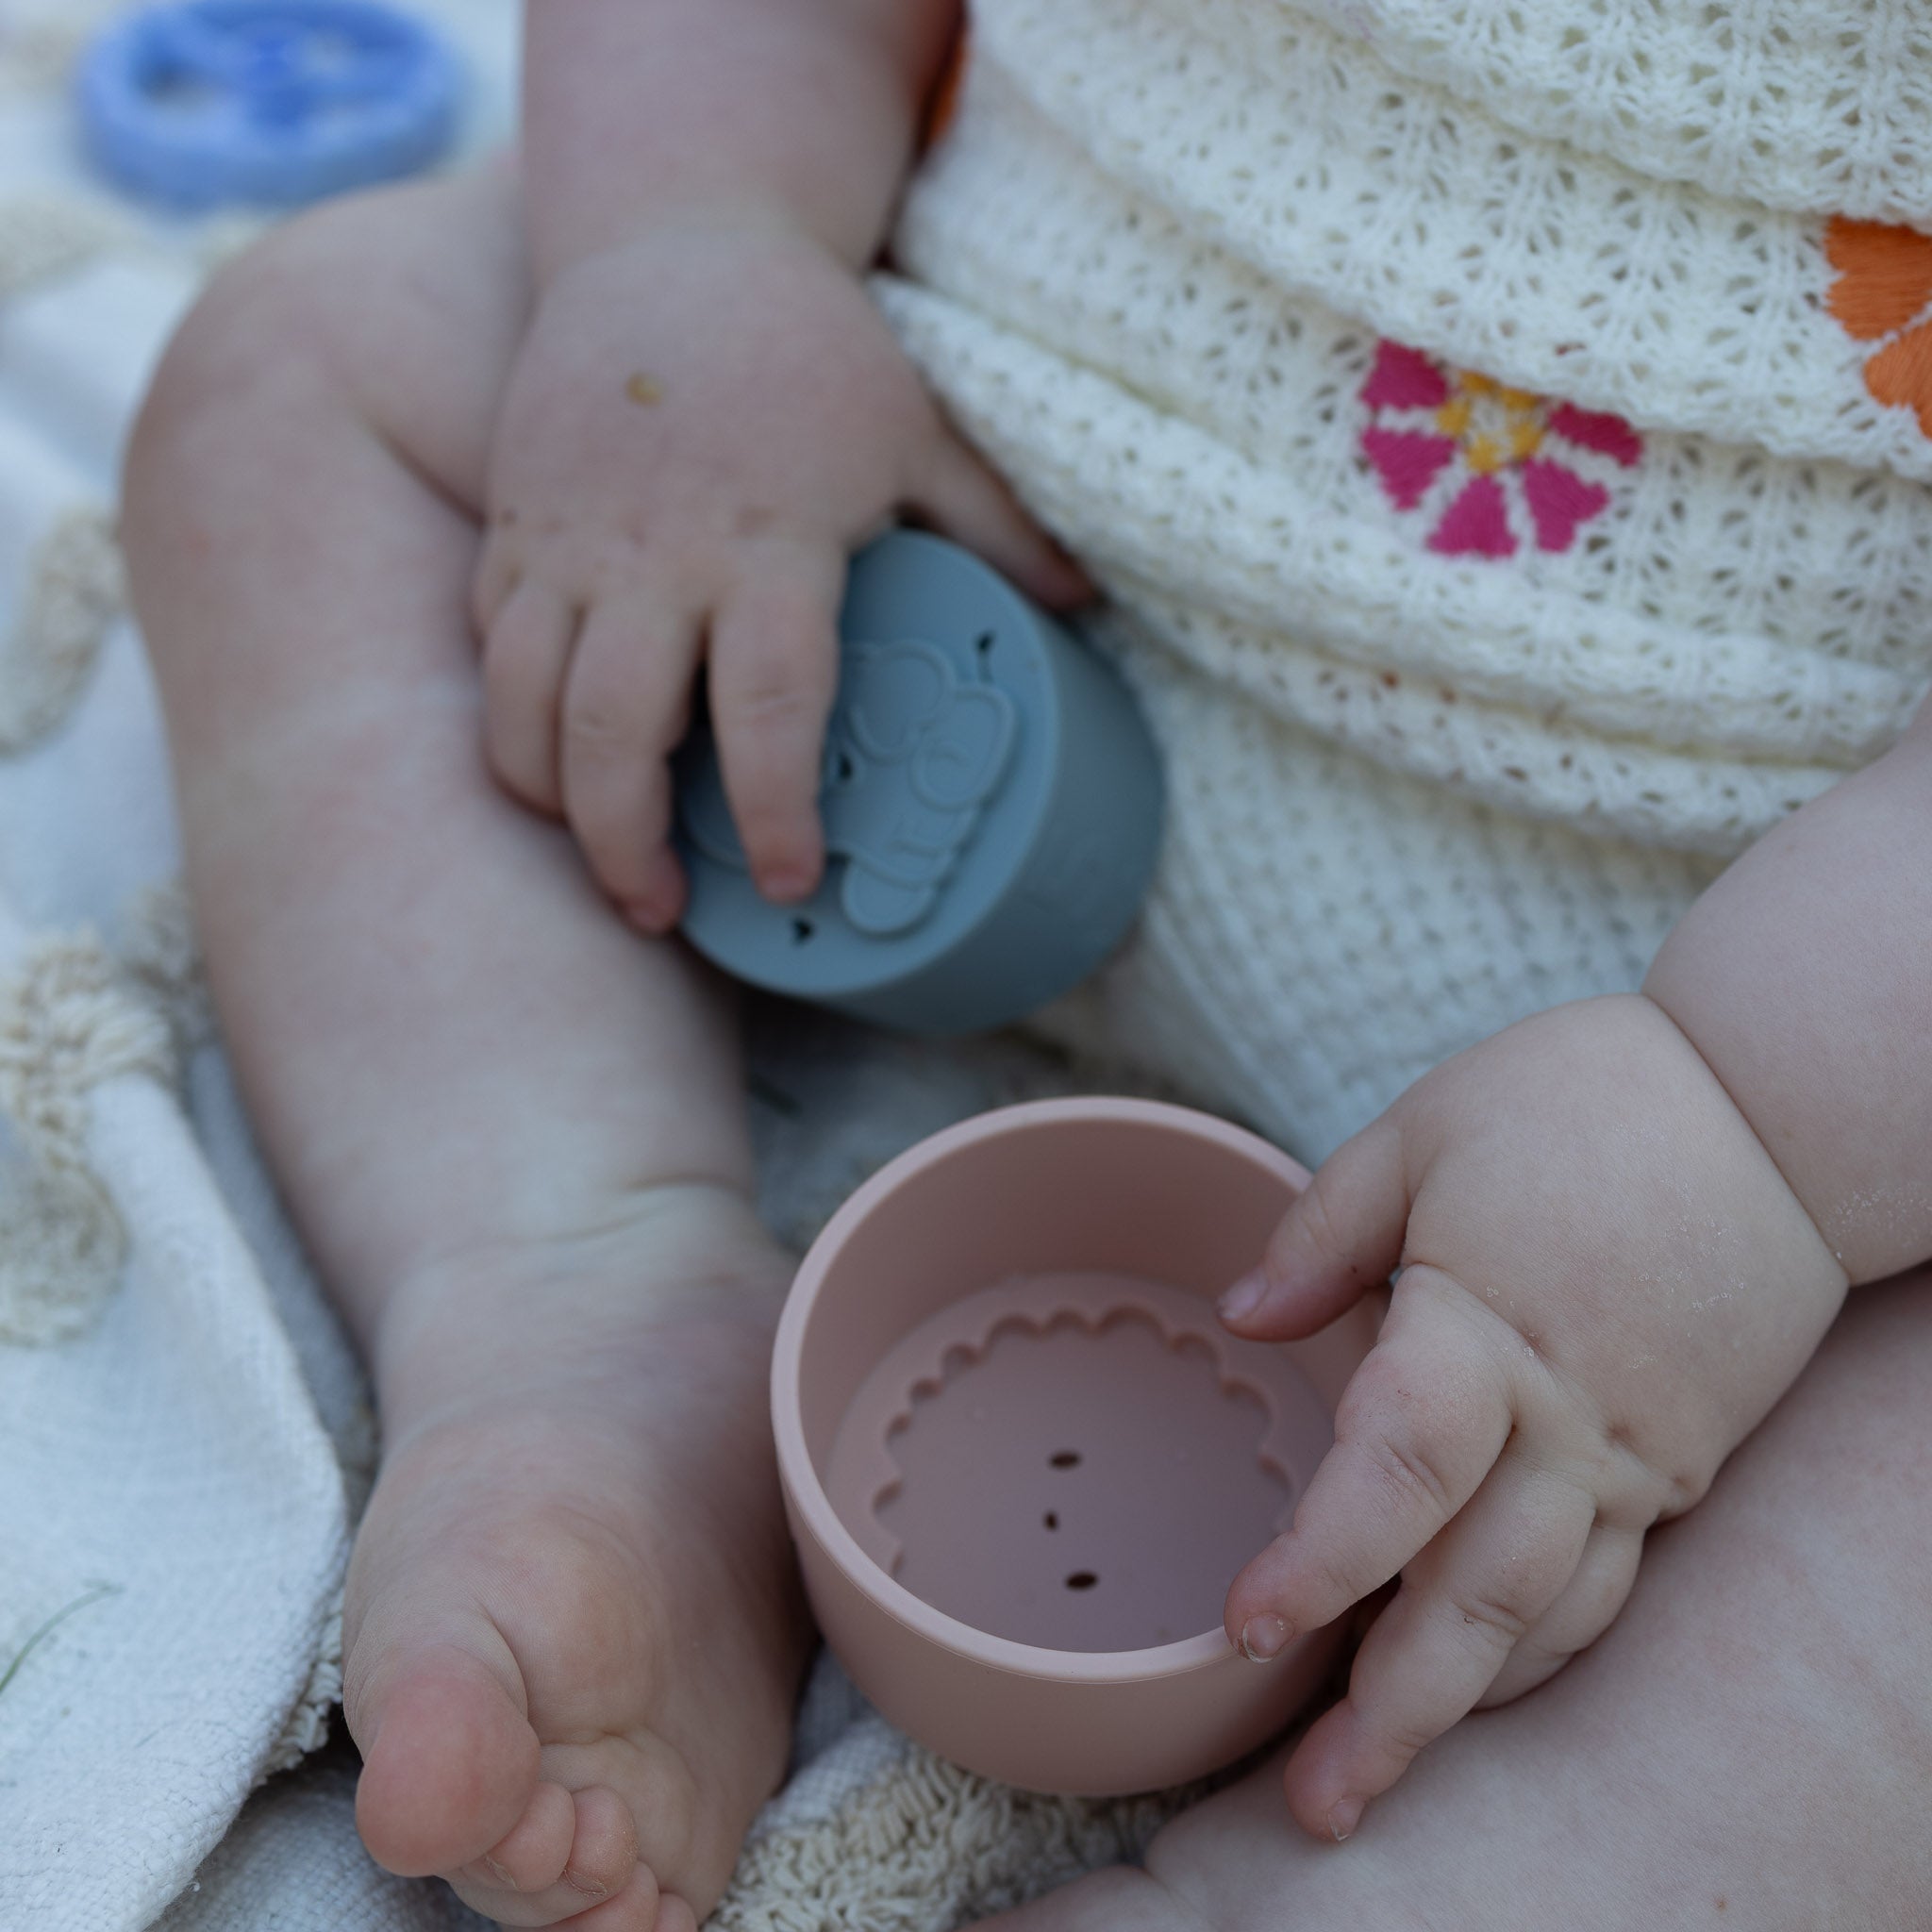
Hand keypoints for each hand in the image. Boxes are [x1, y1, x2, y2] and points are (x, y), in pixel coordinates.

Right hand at [470, 217, 1084, 927]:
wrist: (672, 233)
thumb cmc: (810, 346)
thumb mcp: (916, 430)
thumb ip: (996, 527)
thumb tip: (1085, 608)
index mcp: (770, 543)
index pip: (766, 708)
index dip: (776, 812)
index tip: (795, 884)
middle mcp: (653, 556)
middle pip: (612, 734)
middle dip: (626, 846)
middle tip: (665, 911)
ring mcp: (565, 541)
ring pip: (522, 705)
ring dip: (552, 803)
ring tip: (601, 860)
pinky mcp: (512, 524)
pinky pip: (487, 646)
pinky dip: (510, 718)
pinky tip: (553, 764)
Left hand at [1218, 994, 1845, 1839]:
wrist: (1775, 1108)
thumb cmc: (1586, 1101)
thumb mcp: (1426, 1129)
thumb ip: (1326, 1230)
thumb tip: (1245, 1316)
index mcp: (1488, 1324)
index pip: (1398, 1468)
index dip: (1322, 1558)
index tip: (1247, 1627)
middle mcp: (1568, 1417)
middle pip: (1477, 1592)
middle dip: (1394, 1709)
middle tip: (1316, 1804)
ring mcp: (1635, 1454)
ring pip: (1547, 1616)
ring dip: (1461, 1707)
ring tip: (1374, 1780)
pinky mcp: (1676, 1463)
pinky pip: (1604, 1586)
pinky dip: (1537, 1651)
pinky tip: (1480, 1689)